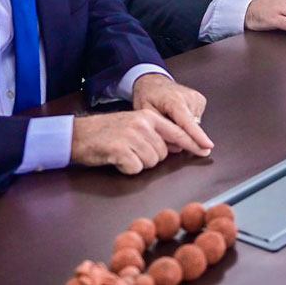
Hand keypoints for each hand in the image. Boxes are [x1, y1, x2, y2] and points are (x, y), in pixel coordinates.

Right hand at [71, 109, 196, 174]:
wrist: (79, 135)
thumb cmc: (106, 132)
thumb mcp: (134, 125)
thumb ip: (155, 132)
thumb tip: (177, 145)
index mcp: (148, 116)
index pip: (177, 131)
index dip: (192, 143)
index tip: (206, 150)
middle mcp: (143, 124)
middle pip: (163, 153)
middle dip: (151, 158)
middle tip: (132, 151)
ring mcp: (132, 136)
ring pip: (151, 162)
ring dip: (138, 163)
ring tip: (123, 153)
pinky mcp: (121, 150)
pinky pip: (136, 168)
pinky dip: (127, 169)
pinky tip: (117, 160)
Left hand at [131, 73, 212, 156]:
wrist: (154, 81)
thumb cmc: (148, 96)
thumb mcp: (146, 114)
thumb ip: (160, 131)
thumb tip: (178, 147)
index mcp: (174, 100)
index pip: (187, 122)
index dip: (198, 136)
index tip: (208, 146)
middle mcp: (189, 97)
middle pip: (191, 127)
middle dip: (182, 136)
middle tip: (166, 130)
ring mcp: (196, 97)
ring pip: (194, 125)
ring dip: (183, 128)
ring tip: (170, 117)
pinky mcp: (201, 100)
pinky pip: (196, 120)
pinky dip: (187, 122)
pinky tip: (177, 115)